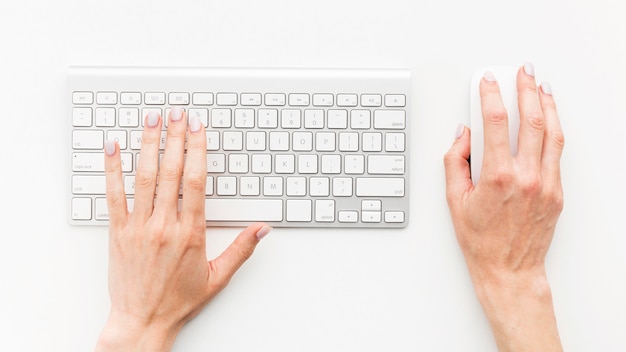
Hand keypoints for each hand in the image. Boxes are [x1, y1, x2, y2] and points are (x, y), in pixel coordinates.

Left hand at [96, 108, 271, 351]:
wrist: (142, 321)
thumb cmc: (179, 300)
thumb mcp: (218, 276)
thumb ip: (241, 249)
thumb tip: (262, 229)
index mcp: (190, 233)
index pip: (195, 181)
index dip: (197, 150)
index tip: (197, 128)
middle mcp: (163, 225)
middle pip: (171, 171)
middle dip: (174, 138)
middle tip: (176, 113)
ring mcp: (138, 227)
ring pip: (143, 177)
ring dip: (147, 145)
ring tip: (151, 119)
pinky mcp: (118, 232)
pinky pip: (113, 195)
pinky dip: (112, 169)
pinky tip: (113, 148)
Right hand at [444, 63, 563, 350]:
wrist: (509, 270)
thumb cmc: (480, 241)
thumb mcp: (454, 200)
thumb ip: (455, 162)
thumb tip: (463, 135)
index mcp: (498, 177)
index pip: (496, 123)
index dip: (491, 96)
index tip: (488, 83)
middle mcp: (527, 177)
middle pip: (531, 121)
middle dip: (527, 91)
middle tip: (523, 73)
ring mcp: (546, 184)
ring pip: (552, 134)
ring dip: (547, 106)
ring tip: (542, 88)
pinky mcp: (557, 193)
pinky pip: (558, 153)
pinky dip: (555, 131)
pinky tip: (550, 120)